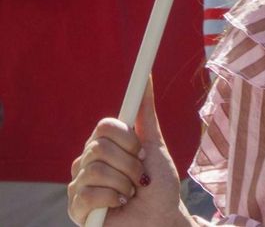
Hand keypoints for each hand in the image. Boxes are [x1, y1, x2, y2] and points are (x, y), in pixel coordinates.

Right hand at [67, 79, 186, 226]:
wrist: (162, 217)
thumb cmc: (159, 185)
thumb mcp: (155, 146)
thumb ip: (146, 114)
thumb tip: (146, 78)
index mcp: (104, 145)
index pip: (105, 126)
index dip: (127, 139)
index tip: (142, 151)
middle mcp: (87, 161)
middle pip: (100, 147)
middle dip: (130, 164)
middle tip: (139, 177)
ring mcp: (78, 184)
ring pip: (96, 170)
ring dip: (124, 184)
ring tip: (131, 193)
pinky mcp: (75, 207)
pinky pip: (89, 194)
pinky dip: (113, 200)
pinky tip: (119, 205)